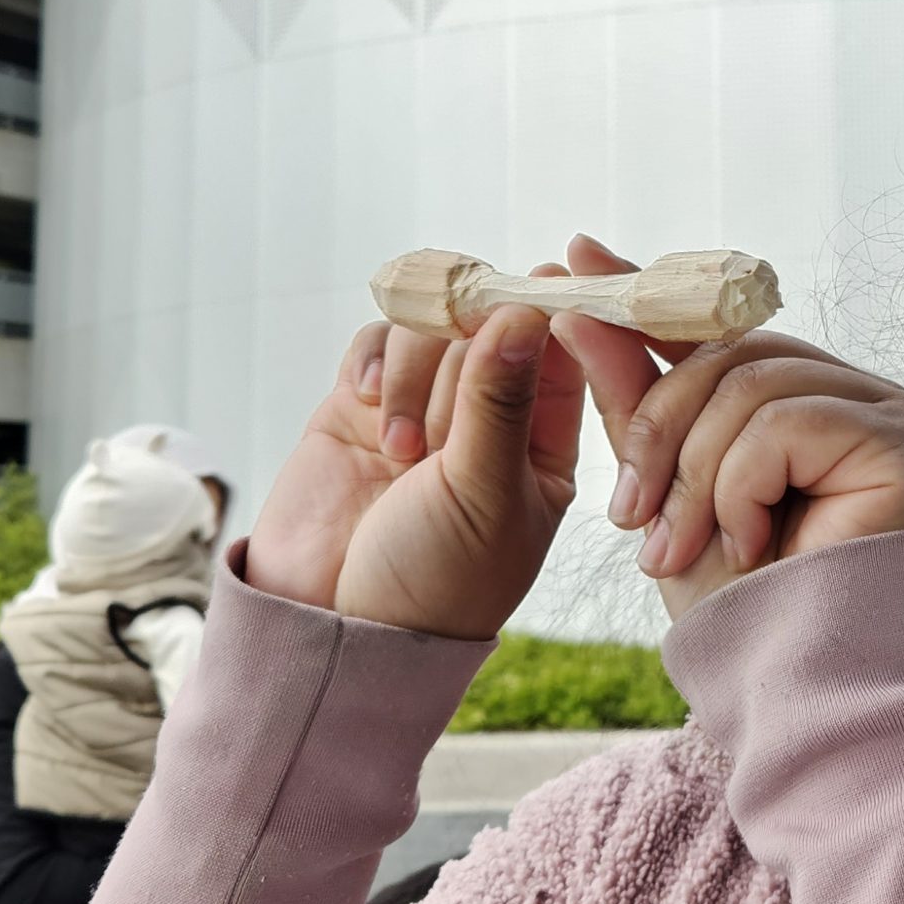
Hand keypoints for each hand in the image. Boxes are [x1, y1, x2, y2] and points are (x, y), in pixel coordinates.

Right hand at [243, 269, 586, 640]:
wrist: (333, 628)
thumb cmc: (434, 582)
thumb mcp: (482, 494)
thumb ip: (499, 402)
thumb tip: (523, 313)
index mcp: (546, 443)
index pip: (570, 353)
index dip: (564, 308)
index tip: (553, 275)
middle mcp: (491, 416)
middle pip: (496, 324)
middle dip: (476, 337)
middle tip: (456, 364)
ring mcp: (426, 407)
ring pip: (436, 328)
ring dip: (419, 372)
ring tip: (401, 448)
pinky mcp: (363, 405)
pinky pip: (380, 343)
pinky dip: (376, 362)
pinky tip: (369, 404)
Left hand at [551, 237, 903, 620]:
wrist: (803, 684)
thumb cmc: (744, 603)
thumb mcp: (665, 491)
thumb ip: (633, 401)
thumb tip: (577, 309)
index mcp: (796, 394)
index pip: (713, 330)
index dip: (645, 299)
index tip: (576, 260)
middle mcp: (846, 389)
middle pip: (725, 354)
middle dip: (657, 433)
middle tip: (628, 519)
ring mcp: (881, 407)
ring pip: (748, 384)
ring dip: (694, 475)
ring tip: (680, 550)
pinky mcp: (899, 437)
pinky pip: (785, 422)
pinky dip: (742, 486)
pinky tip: (751, 541)